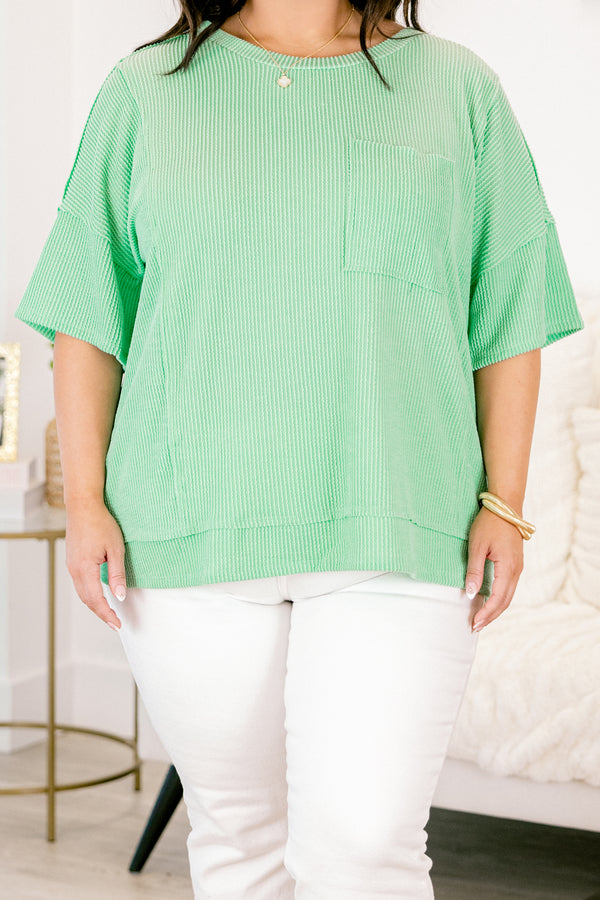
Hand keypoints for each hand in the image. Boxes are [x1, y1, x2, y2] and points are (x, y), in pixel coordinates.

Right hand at [65, 501, 126, 630]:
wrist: (83, 506)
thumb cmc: (101, 523)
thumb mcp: (115, 549)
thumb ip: (117, 574)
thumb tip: (120, 596)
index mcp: (85, 569)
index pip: (96, 600)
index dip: (107, 615)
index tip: (118, 625)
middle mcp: (74, 570)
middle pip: (87, 600)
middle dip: (101, 613)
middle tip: (115, 623)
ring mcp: (71, 565)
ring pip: (82, 593)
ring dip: (95, 605)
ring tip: (108, 613)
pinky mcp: (72, 561)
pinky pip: (80, 583)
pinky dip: (89, 594)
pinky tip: (99, 595)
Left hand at [465, 506, 523, 631]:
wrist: (505, 506)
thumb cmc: (489, 524)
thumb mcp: (477, 546)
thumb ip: (475, 571)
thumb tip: (472, 594)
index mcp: (508, 568)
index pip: (498, 599)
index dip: (486, 613)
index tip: (474, 623)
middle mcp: (516, 570)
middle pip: (505, 601)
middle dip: (491, 616)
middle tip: (476, 627)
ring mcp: (518, 567)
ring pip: (509, 595)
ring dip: (496, 609)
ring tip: (482, 618)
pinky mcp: (516, 563)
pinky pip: (509, 587)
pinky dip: (500, 598)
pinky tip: (490, 601)